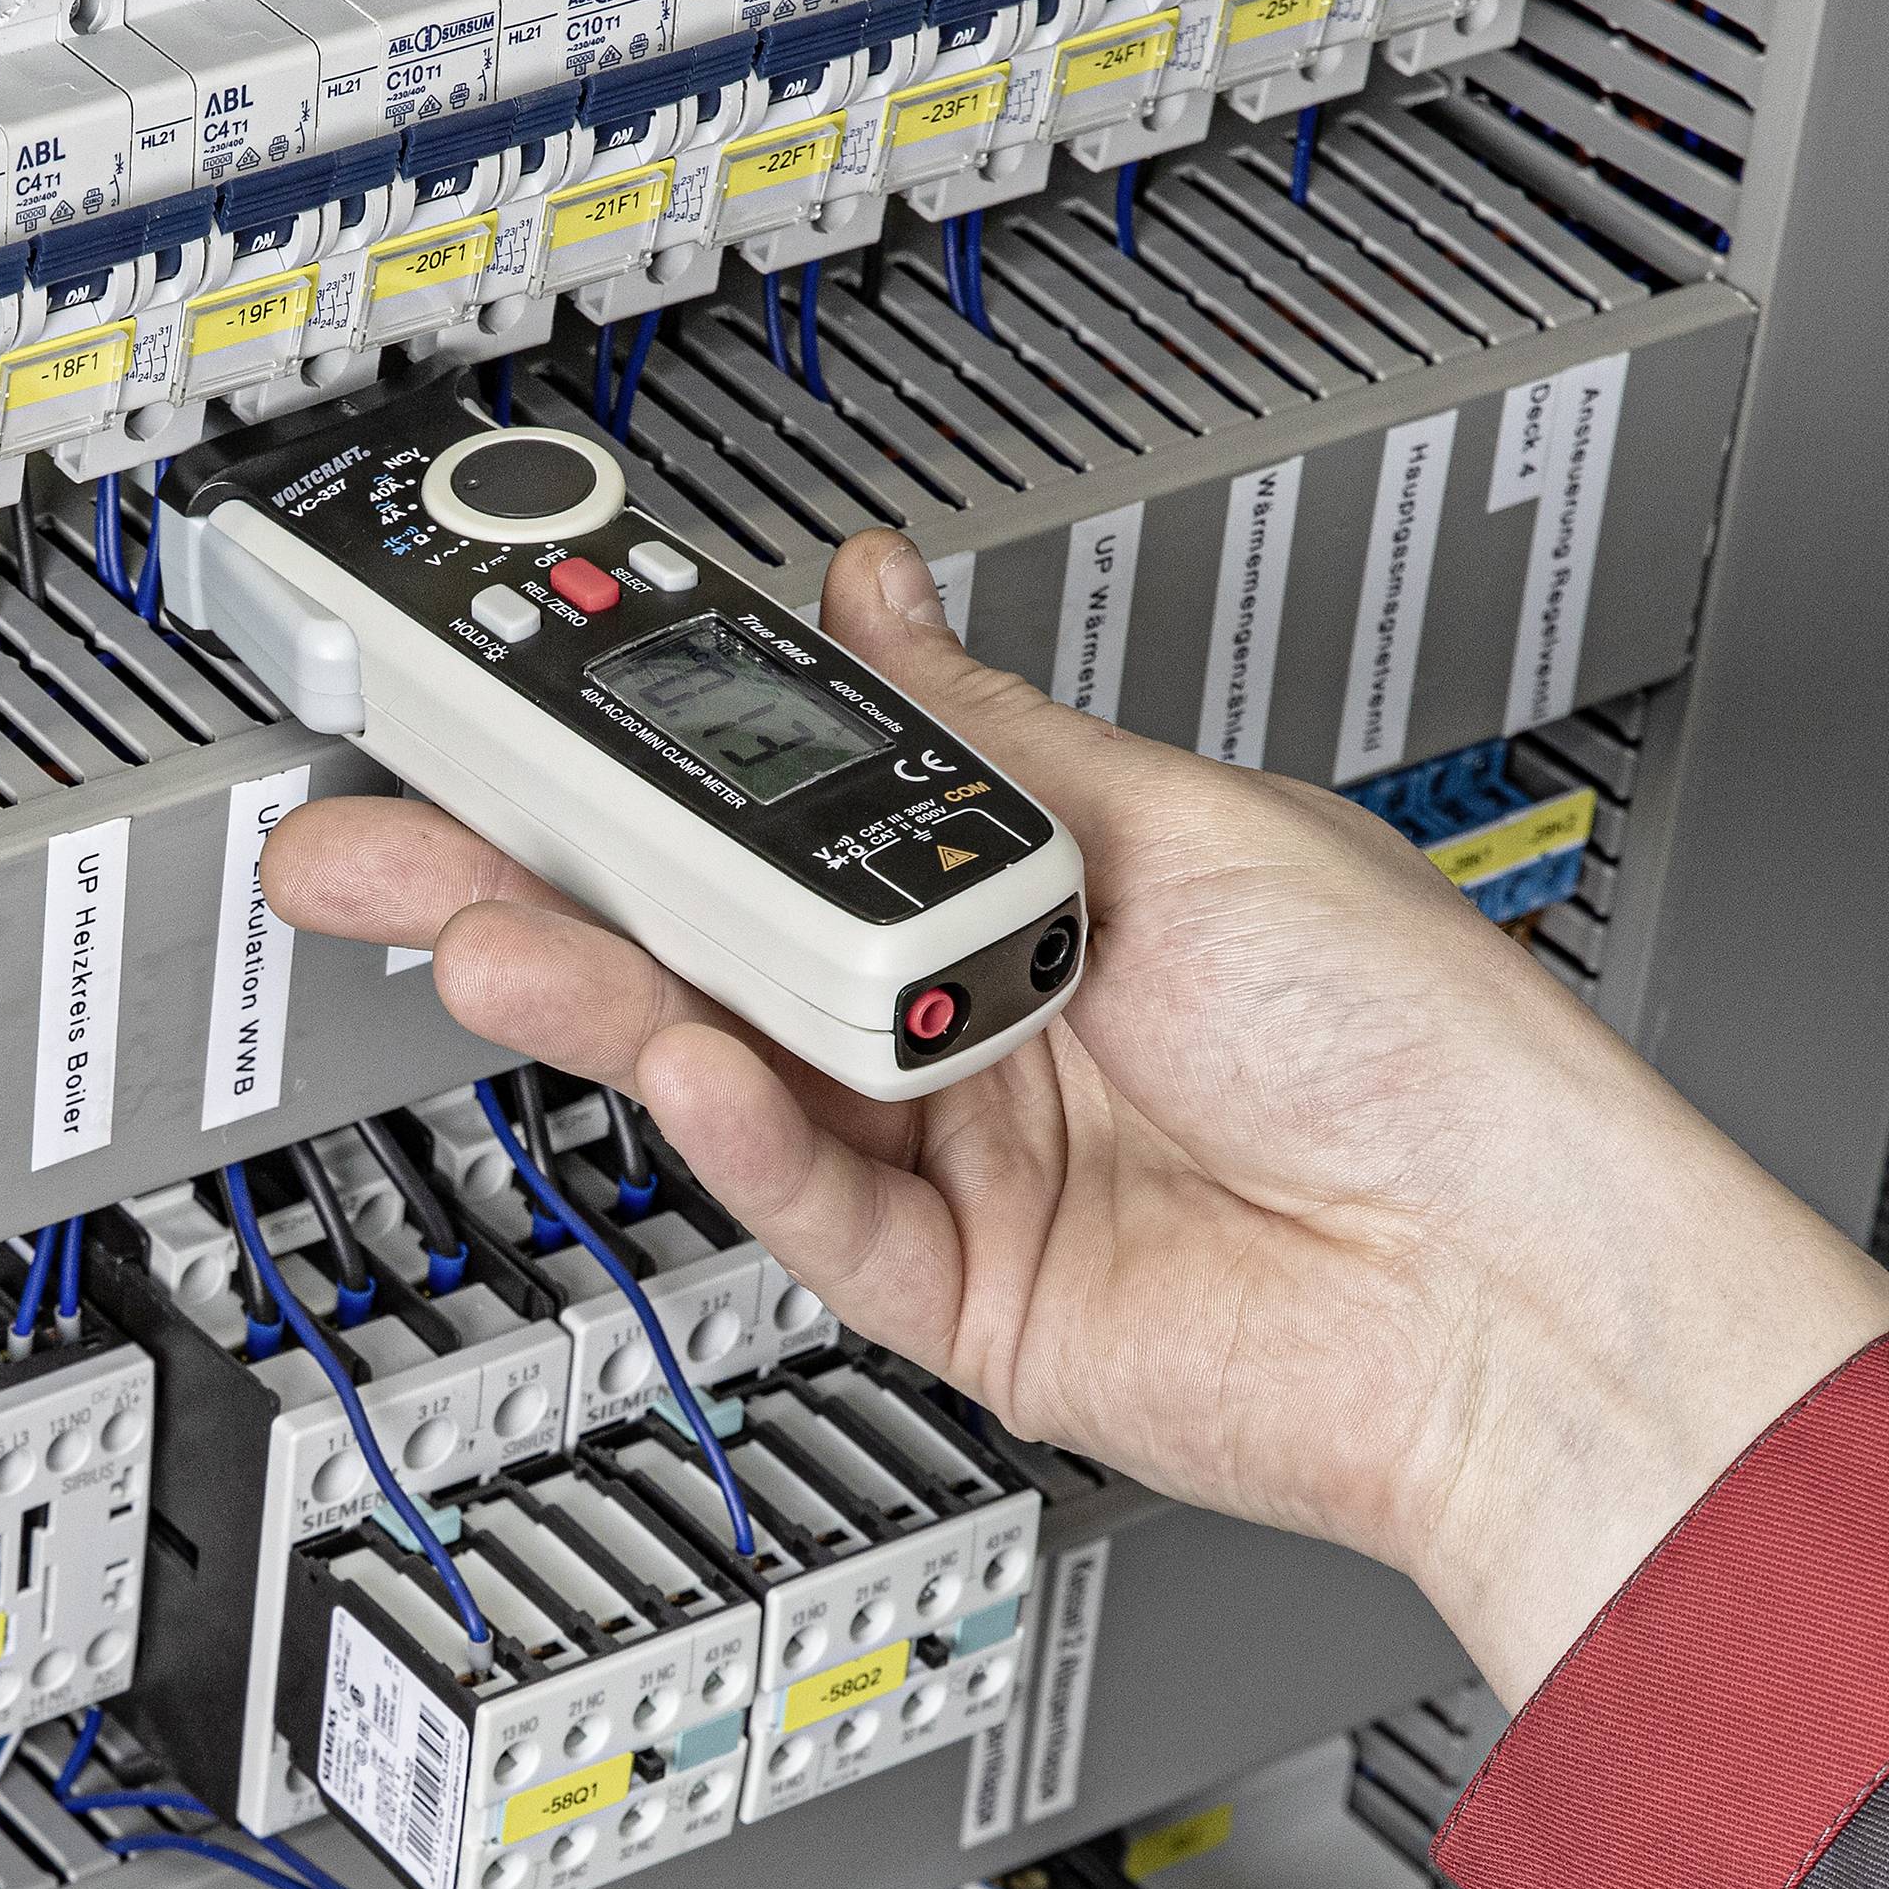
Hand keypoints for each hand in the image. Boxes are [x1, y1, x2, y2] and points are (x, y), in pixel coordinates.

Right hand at [259, 530, 1888, 1704]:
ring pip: (724, 1066)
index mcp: (1012, 878)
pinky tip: (693, 1062)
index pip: (768, 806)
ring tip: (483, 941)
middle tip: (376, 840)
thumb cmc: (1411, 1043)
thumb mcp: (1172, 824)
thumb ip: (974, 740)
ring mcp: (949, 1152)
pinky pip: (808, 1202)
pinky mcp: (949, 1288)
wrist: (1512, 1284)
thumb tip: (873, 600)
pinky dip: (743, 1134)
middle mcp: (961, 1013)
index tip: (497, 714)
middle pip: (704, 941)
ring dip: (599, 1001)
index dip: (628, 762)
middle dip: (529, 882)